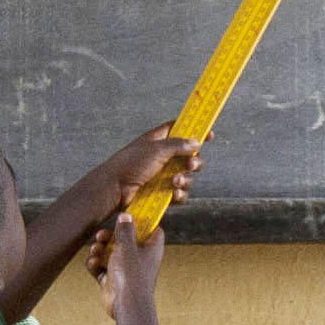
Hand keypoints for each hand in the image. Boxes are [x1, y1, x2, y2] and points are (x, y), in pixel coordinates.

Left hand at [71, 126, 203, 226]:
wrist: (114, 189)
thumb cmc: (130, 164)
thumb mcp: (156, 149)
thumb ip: (178, 145)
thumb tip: (196, 143)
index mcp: (158, 140)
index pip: (179, 130)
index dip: (194, 131)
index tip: (209, 134)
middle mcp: (161, 157)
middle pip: (188, 157)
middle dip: (194, 162)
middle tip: (191, 166)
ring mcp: (161, 175)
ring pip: (186, 177)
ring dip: (185, 180)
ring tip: (175, 181)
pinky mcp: (161, 193)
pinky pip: (179, 193)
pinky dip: (179, 194)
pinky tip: (173, 194)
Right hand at [91, 198, 167, 318]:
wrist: (126, 305)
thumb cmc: (132, 275)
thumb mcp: (127, 246)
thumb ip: (125, 230)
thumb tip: (126, 216)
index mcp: (151, 249)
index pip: (153, 230)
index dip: (143, 221)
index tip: (131, 214)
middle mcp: (139, 258)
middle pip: (125, 240)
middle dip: (111, 236)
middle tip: (103, 235)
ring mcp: (125, 270)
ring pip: (111, 253)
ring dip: (100, 250)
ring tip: (96, 250)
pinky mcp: (113, 280)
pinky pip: (101, 268)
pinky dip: (96, 264)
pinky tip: (93, 263)